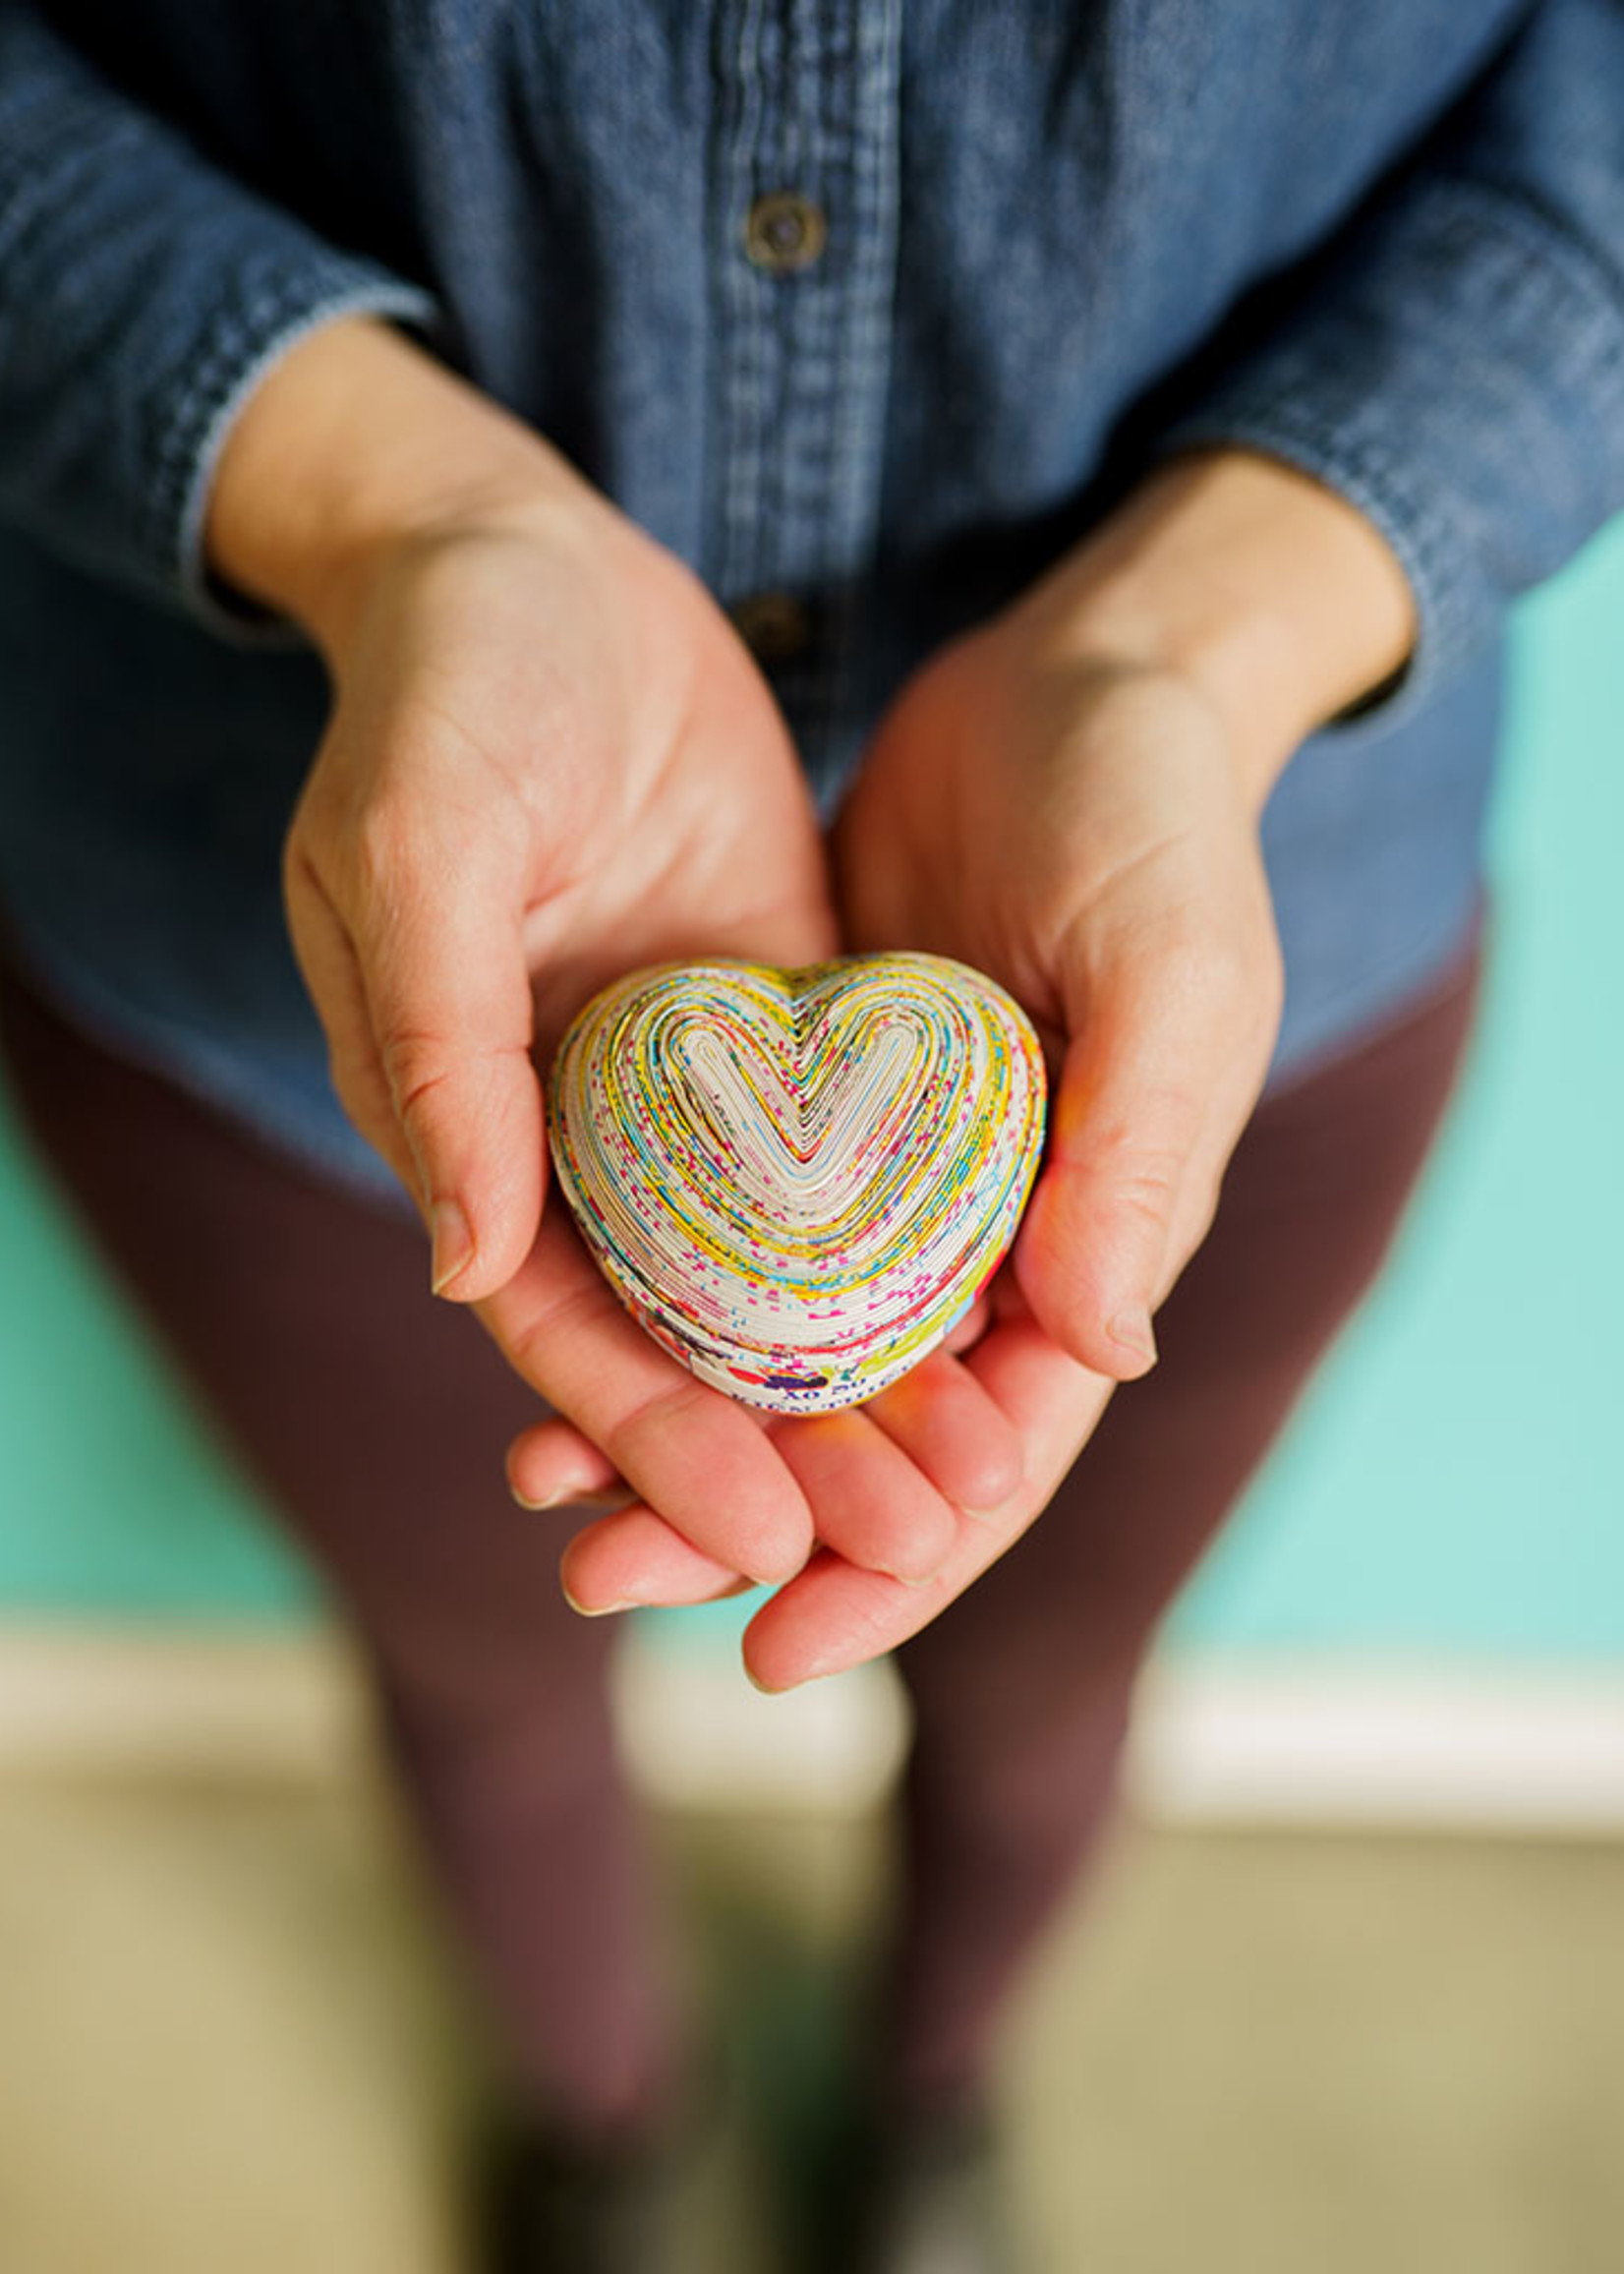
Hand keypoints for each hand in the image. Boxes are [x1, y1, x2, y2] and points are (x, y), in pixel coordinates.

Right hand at [208, 316, 1020, 1589]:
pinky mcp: (765, 1019)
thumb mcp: (423, 839)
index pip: (559, 1323)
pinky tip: (977, 1330)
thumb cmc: (446, 686)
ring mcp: (676, 1083)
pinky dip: (885, 1256)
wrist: (528, 553)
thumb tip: (468, 1271)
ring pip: (767, 1277)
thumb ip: (434, 1048)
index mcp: (461, 1121)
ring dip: (849, 1386)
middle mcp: (569, 1131)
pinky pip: (830, 1165)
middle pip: (675, 1335)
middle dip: (773, 1454)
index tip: (754, 1540)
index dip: (648, 1441)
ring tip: (960, 1486)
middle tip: (895, 1555)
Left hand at [536, 450, 1414, 1684]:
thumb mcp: (1172, 972)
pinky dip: (650, 1286)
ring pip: (777, 1344)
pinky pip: (723, 1223)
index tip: (778, 1647)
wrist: (1079, 679)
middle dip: (746, 1520)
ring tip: (541, 1492)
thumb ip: (1141, 1154)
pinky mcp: (815, 1099)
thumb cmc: (1156, 820)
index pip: (1001, 1452)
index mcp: (1096, 1242)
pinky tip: (545, 1318)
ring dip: (672, 1422)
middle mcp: (990, 1235)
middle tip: (598, 1578)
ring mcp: (894, 1173)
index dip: (900, 1560)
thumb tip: (1099, 1351)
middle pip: (863, 1427)